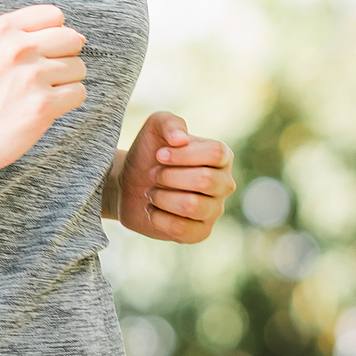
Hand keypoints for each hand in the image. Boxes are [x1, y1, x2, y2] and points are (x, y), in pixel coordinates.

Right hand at [0, 4, 87, 170]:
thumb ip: (34, 35)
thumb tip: (82, 37)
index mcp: (2, 28)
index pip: (54, 14)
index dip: (52, 34)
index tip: (34, 53)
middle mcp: (17, 48)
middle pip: (72, 38)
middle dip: (63, 58)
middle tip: (38, 76)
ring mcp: (31, 76)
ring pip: (79, 67)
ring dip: (65, 83)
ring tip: (36, 93)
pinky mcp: (43, 105)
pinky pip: (79, 92)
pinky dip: (66, 103)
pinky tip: (41, 107)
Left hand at [110, 112, 234, 243]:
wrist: (130, 185)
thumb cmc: (149, 154)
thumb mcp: (155, 127)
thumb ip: (169, 123)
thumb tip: (181, 138)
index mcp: (222, 156)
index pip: (215, 153)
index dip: (184, 154)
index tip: (159, 154)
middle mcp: (224, 183)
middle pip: (205, 180)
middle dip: (169, 176)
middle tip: (152, 174)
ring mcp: (214, 210)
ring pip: (192, 206)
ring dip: (162, 197)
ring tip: (151, 192)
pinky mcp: (201, 232)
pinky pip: (182, 229)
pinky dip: (158, 217)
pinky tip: (152, 210)